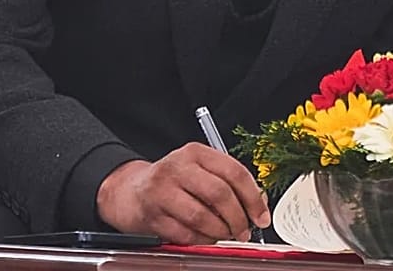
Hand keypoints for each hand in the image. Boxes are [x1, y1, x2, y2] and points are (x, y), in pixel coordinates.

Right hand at [96, 143, 270, 243]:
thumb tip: (258, 203)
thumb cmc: (173, 181)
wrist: (130, 191)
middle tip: (245, 231)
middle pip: (219, 193)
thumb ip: (228, 182)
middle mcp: (178, 167)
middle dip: (238, 218)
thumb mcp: (200, 171)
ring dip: (220, 231)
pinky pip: (185, 234)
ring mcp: (162, 190)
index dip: (253, 197)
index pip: (234, 172)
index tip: (262, 216)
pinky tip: (207, 238)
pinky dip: (202, 240)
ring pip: (201, 216)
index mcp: (196, 153)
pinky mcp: (152, 214)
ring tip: (226, 234)